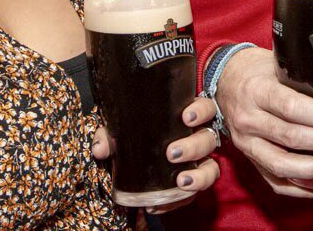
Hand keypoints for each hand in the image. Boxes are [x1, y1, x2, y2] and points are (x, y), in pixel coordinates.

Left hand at [91, 95, 221, 212]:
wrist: (137, 154)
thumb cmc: (137, 131)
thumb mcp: (123, 128)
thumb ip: (110, 134)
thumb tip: (100, 149)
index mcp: (189, 116)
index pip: (206, 107)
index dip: (201, 111)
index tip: (186, 117)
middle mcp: (199, 137)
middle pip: (209, 139)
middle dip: (194, 146)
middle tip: (173, 153)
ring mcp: (200, 161)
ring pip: (211, 167)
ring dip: (199, 176)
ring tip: (181, 182)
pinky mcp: (192, 182)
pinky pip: (193, 194)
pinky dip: (177, 201)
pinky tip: (158, 205)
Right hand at [215, 46, 312, 197]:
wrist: (224, 79)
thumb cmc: (256, 69)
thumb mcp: (276, 62)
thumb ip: (303, 76)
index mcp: (256, 91)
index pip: (291, 107)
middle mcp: (248, 119)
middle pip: (292, 137)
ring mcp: (246, 143)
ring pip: (283, 164)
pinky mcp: (249, 160)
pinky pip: (275, 182)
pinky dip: (301, 187)